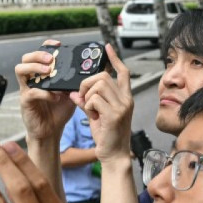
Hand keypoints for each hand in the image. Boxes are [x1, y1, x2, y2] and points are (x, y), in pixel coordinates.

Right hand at [15, 41, 76, 141]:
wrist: (51, 131)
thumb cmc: (59, 111)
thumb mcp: (72, 93)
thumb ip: (78, 82)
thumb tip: (96, 70)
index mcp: (42, 75)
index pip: (39, 54)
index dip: (46, 47)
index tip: (58, 44)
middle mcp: (32, 79)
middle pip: (26, 58)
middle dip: (38, 55)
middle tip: (52, 59)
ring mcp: (26, 89)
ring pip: (21, 70)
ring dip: (35, 68)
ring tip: (49, 71)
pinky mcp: (25, 102)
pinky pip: (30, 92)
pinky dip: (43, 92)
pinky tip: (55, 96)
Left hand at [73, 45, 133, 164]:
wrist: (114, 155)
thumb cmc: (107, 136)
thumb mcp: (98, 115)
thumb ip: (88, 101)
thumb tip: (74, 93)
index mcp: (126, 98)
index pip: (123, 73)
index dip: (114, 59)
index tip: (107, 47)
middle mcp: (127, 100)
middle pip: (103, 76)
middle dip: (87, 83)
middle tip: (83, 96)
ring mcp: (122, 107)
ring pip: (98, 86)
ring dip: (87, 95)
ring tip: (89, 109)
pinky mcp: (114, 115)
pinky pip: (94, 99)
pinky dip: (88, 106)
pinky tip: (92, 116)